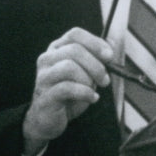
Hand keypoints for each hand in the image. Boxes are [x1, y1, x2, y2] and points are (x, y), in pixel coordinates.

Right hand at [22, 28, 113, 154]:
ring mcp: (44, 77)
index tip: (109, 56)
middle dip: (96, 65)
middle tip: (104, 80)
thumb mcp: (85, 75)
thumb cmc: (69, 96)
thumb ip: (96, 61)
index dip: (95, 43)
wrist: (49, 120)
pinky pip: (67, 88)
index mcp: (57, 50)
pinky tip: (92, 99)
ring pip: (70, 67)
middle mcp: (47, 59)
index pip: (75, 34)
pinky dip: (85, 93)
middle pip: (75, 50)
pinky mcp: (45, 95)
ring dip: (88, 80)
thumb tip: (112, 47)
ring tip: (94, 90)